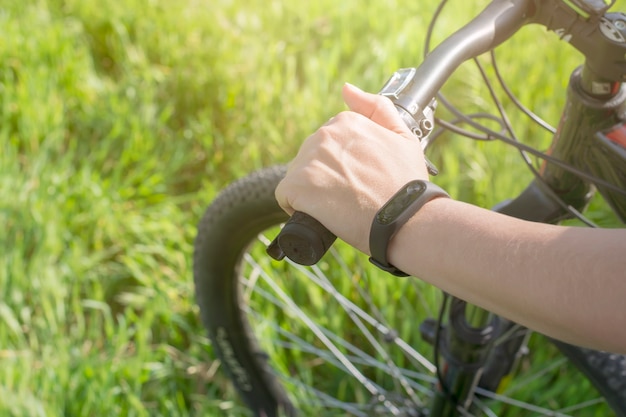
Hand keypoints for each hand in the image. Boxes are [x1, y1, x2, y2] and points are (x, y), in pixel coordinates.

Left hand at [275, 83, 429, 252]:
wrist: (403, 219)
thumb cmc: (406, 184)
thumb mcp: (403, 136)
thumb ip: (376, 107)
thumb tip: (346, 89)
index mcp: (345, 123)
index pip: (328, 144)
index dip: (341, 166)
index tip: (356, 181)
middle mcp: (323, 136)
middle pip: (311, 159)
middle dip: (325, 177)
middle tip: (349, 196)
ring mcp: (309, 160)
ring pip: (298, 177)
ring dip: (311, 192)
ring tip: (338, 207)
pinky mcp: (297, 186)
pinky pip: (285, 196)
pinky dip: (297, 208)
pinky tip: (319, 215)